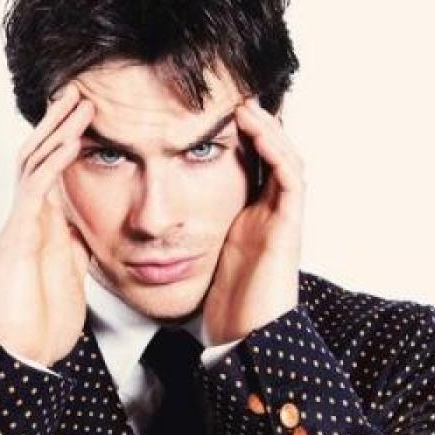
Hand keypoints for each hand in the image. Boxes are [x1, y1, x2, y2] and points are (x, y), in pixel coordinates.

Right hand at [0, 82, 94, 367]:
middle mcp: (27, 220)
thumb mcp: (70, 277)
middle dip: (59, 122)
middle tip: (83, 90)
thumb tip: (85, 228)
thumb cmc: (42, 324)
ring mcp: (20, 226)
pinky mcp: (17, 238)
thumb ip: (75, 248)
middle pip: (38, 156)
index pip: (52, 172)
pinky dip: (53, 162)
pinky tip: (71, 141)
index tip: (92, 115)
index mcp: (42, 228)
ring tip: (80, 101)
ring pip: (32, 163)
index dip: (67, 140)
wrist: (21, 356)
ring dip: (57, 130)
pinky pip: (34, 191)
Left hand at [202, 96, 303, 344]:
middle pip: (269, 156)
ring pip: (284, 158)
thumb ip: (182, 238)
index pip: (246, 168)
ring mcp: (281, 220)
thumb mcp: (195, 263)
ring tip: (245, 101)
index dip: (233, 139)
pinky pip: (289, 178)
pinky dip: (276, 149)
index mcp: (247, 221)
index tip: (208, 111)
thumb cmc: (221, 311)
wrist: (246, 341)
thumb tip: (145, 224)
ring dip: (267, 127)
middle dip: (256, 124)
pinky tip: (256, 127)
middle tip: (234, 92)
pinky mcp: (289, 228)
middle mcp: (267, 215)